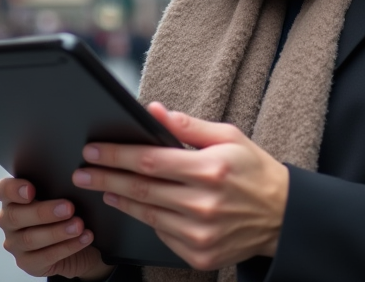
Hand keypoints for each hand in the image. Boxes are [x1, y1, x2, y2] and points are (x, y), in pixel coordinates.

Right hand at [0, 176, 111, 278]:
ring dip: (57, 231)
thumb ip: (56, 186)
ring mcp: (15, 244)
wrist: (76, 244)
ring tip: (79, 225)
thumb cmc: (64, 214)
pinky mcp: (27, 263)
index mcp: (12, 198)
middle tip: (69, 207)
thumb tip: (73, 177)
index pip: (2, 190)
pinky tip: (83, 238)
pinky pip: (45, 256)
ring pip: (31, 239)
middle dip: (43, 212)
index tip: (31, 190)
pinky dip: (67, 247)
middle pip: (16, 216)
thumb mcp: (59, 196)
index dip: (13, 189)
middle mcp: (8, 221)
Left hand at [73, 102, 288, 269]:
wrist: (282, 217)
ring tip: (101, 188)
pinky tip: (131, 206)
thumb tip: (152, 110)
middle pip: (140, 189)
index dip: (116, 155)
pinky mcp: (199, 254)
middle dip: (105, 178)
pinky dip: (143, 219)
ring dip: (118, 199)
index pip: (150, 160)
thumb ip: (188, 125)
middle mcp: (203, 203)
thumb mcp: (228, 137)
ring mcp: (201, 233)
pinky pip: (161, 234)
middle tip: (81, 172)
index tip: (93, 151)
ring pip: (146, 213)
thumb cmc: (254, 171)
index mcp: (210, 169)